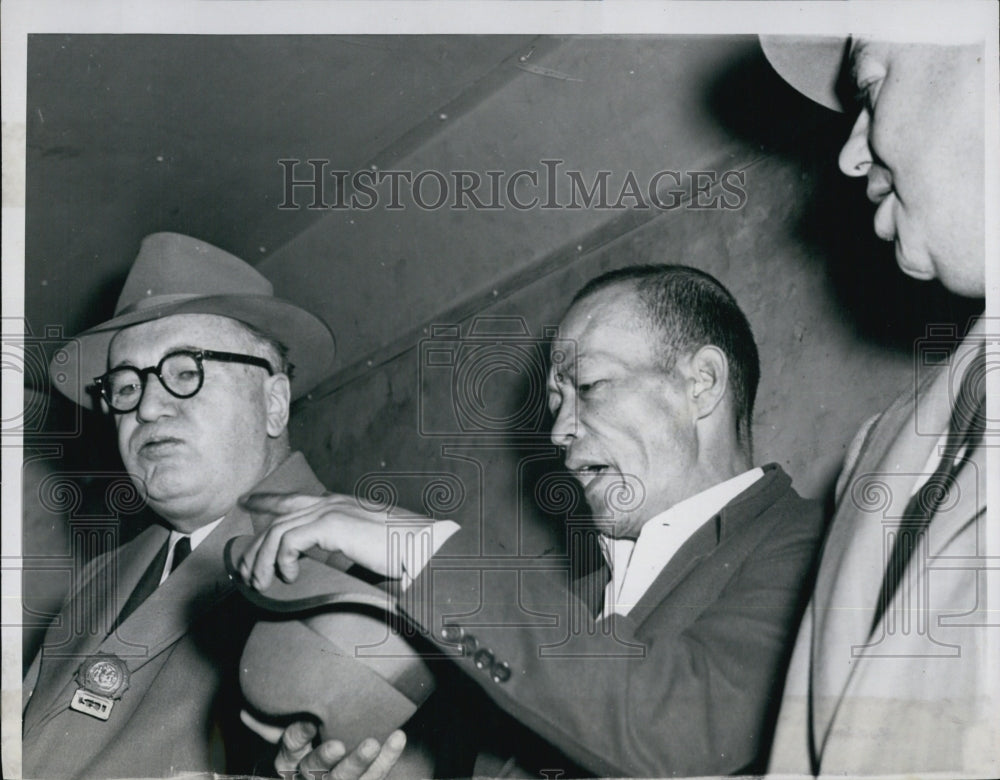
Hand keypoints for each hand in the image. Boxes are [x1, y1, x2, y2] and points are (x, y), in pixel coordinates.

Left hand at [238, 492, 424, 588]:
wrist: (424, 545)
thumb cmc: (404, 549)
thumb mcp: (366, 545)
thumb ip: (344, 546)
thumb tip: (327, 564)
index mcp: (340, 504)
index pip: (294, 498)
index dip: (268, 500)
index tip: (248, 503)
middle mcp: (331, 502)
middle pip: (278, 515)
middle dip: (256, 544)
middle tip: (245, 570)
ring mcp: (331, 511)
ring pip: (278, 530)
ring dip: (263, 560)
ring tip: (262, 583)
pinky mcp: (331, 525)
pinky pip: (290, 541)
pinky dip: (284, 561)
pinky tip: (291, 576)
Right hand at [241, 712, 405, 779]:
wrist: (319, 777)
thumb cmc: (303, 754)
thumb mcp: (287, 745)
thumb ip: (270, 726)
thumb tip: (246, 713)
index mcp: (289, 765)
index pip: (289, 751)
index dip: (298, 737)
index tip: (310, 722)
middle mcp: (308, 779)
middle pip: (315, 773)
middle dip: (325, 760)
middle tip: (339, 745)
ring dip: (361, 763)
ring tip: (374, 743)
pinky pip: (374, 778)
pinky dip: (388, 759)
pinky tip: (398, 737)